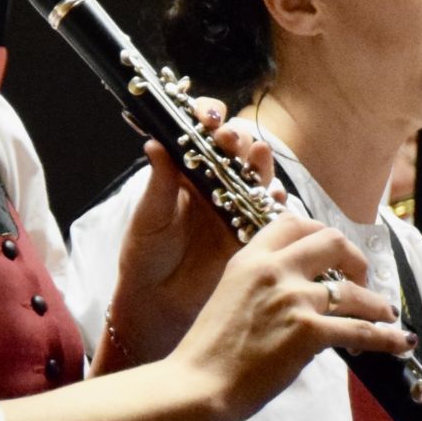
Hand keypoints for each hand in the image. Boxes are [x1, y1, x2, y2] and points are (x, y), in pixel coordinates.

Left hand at [104, 102, 280, 363]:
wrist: (156, 304)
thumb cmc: (144, 257)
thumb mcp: (148, 218)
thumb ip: (158, 182)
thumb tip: (155, 142)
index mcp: (187, 173)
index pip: (203, 133)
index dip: (209, 118)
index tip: (207, 117)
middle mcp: (215, 184)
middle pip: (237, 148)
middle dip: (238, 138)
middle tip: (229, 139)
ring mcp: (236, 208)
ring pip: (258, 175)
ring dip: (261, 163)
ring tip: (256, 157)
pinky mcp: (252, 233)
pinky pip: (272, 213)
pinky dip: (276, 202)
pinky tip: (274, 197)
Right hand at [169, 216, 412, 420]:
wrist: (197, 384)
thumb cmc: (209, 351)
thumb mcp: (230, 297)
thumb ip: (262, 284)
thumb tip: (303, 292)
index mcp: (250, 257)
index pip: (294, 222)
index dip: (321, 233)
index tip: (333, 254)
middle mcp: (273, 269)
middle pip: (332, 241)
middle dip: (355, 259)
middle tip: (360, 281)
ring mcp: (293, 298)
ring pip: (354, 290)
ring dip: (376, 303)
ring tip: (385, 315)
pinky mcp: (308, 331)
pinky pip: (361, 330)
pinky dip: (386, 338)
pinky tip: (398, 343)